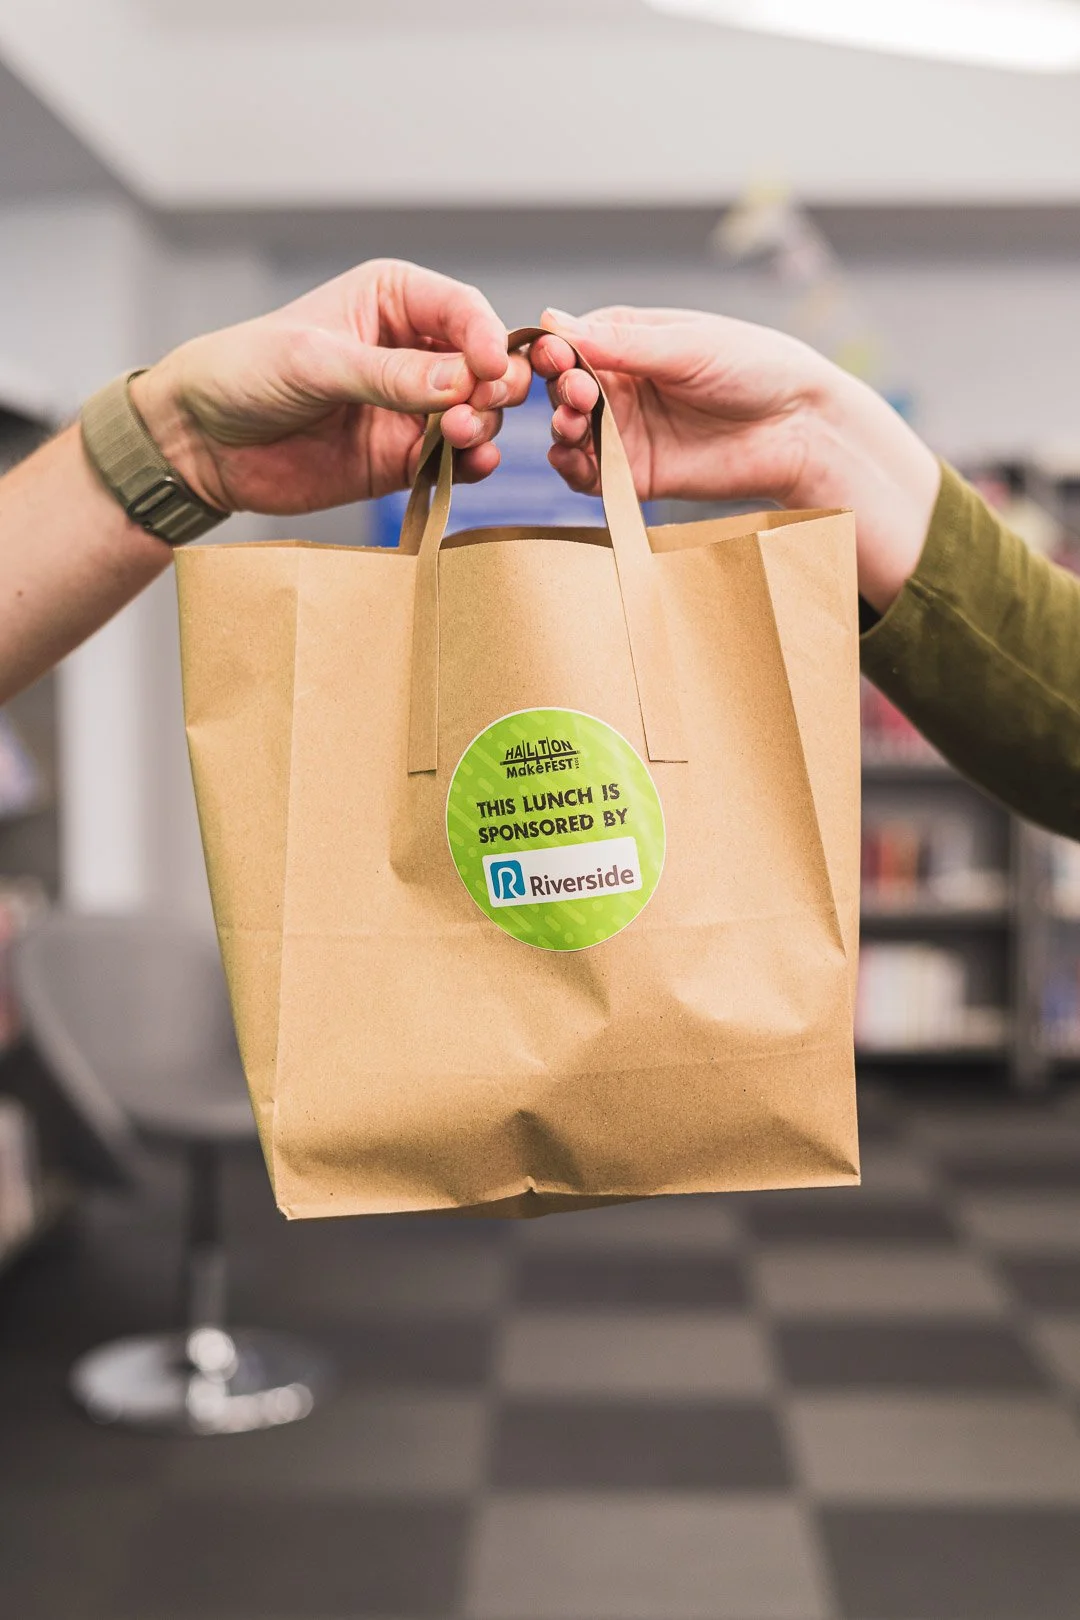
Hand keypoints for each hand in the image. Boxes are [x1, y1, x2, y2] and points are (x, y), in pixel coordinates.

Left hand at [129, 260, 530, 515]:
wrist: (201, 441)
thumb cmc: (245, 372)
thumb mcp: (315, 361)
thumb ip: (390, 374)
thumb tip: (464, 383)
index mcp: (395, 299)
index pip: (464, 310)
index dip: (488, 338)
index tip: (490, 369)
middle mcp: (414, 350)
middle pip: (486, 363)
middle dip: (495, 384)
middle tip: (479, 407)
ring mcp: (412, 407)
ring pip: (480, 413)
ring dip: (484, 424)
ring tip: (461, 436)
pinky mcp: (405, 458)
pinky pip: (457, 461)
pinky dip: (474, 463)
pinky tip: (476, 463)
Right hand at [531, 306, 940, 611]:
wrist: (801, 429)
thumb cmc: (756, 368)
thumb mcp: (687, 347)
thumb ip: (622, 343)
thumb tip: (552, 322)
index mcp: (628, 340)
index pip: (571, 342)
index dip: (556, 351)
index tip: (556, 358)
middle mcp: (620, 384)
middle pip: (563, 388)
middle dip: (560, 392)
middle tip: (577, 397)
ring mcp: (625, 431)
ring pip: (570, 432)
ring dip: (562, 429)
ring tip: (574, 427)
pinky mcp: (635, 474)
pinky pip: (590, 475)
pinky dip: (573, 468)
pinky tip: (573, 460)